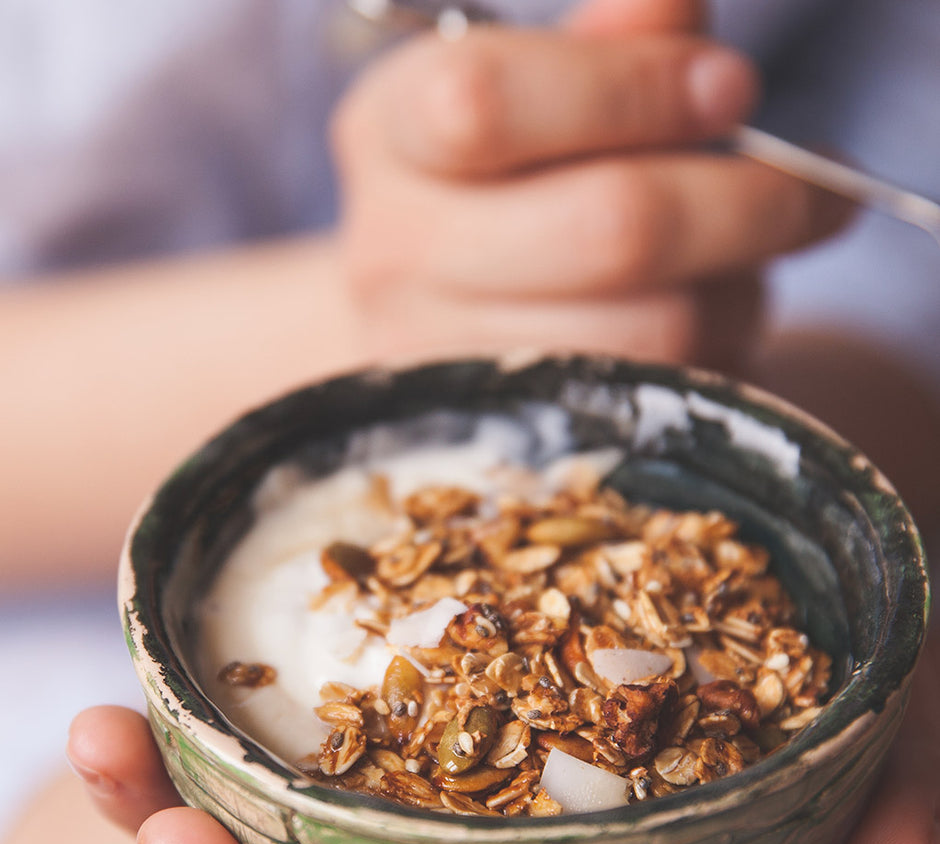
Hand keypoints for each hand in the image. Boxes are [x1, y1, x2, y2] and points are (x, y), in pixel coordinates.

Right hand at [332, 0, 852, 370]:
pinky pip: (659, 397)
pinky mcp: (510, 439)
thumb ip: (607, 48)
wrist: (438, 316)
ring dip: (737, 287)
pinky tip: (703, 318)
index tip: (731, 88)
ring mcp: (444, 361)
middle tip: (813, 191)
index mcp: (391, 135)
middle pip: (607, 229)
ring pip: (654, 330)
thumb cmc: (508, 183)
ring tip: (743, 261)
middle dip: (743, 202)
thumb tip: (672, 8)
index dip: (631, 91)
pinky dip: (712, 352)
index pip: (484, 104)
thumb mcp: (539, 91)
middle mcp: (395, 255)